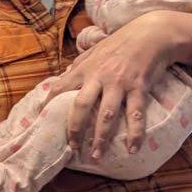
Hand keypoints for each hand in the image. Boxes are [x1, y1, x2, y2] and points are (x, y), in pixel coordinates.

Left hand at [49, 11, 191, 160]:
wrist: (150, 34)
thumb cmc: (119, 44)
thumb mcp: (93, 52)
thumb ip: (78, 67)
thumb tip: (62, 80)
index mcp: (84, 69)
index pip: (60, 88)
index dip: (48, 104)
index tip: (41, 121)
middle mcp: (99, 77)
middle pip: (81, 106)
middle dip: (75, 129)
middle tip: (73, 149)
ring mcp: (119, 83)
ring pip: (107, 115)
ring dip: (101, 138)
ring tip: (97, 156)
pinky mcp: (139, 87)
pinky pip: (136, 114)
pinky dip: (135, 133)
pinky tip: (132, 149)